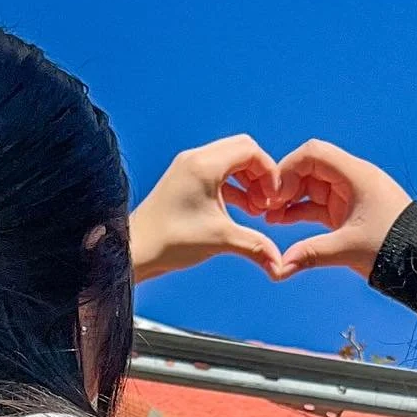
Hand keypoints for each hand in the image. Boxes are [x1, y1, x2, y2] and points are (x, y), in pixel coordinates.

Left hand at [129, 135, 282, 282]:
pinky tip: (242, 210)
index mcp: (204, 165)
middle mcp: (195, 159)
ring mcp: (188, 168)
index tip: (273, 198)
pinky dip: (234, 187)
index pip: (250, 150)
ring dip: (248, 182)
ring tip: (256, 210)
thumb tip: (281, 266)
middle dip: (260, 175)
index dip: (269, 172)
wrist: (135, 250)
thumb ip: (256, 247)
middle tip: (266, 203)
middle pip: (242, 151)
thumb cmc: (171, 240)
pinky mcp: (184, 180)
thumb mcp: (221, 240)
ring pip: (230, 162)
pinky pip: (218, 173)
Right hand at [267, 139, 412, 279]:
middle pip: (308, 169)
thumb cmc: (395, 248)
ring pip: (310, 188)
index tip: (275, 194)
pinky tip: (280, 222)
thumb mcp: (350, 249)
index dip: (288, 169)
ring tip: (268, 217)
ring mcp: (349, 196)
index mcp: (356, 175)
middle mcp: (352, 180)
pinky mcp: (348, 213)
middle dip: (285, 185)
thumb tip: (280, 268)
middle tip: (265, 207)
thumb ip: (311, 254)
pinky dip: (299, 211)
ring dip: (289, 200)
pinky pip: (317, 205)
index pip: (313, 154)